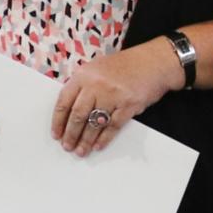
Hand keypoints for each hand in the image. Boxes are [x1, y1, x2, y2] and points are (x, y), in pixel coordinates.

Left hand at [52, 39, 179, 156]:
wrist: (155, 62)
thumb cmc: (127, 65)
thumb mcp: (98, 68)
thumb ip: (83, 85)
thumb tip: (70, 109)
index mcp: (84, 75)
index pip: (64, 102)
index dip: (58, 121)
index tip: (56, 134)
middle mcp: (96, 85)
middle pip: (77, 116)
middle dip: (71, 134)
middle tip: (67, 146)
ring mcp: (113, 95)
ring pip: (94, 123)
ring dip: (86, 140)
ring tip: (81, 151)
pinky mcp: (129, 105)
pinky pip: (113, 126)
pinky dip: (105, 138)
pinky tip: (99, 145)